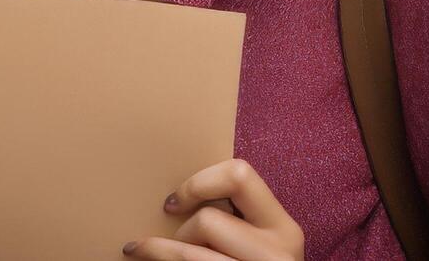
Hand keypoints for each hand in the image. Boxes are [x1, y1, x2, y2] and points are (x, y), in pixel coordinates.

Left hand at [123, 158, 303, 260]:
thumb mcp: (262, 246)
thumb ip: (239, 221)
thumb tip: (179, 198)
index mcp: (285, 228)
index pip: (240, 176)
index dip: (199, 182)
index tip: (175, 202)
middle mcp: (278, 254)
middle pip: (207, 220)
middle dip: (182, 232)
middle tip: (173, 242)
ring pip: (190, 253)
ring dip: (162, 253)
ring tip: (144, 252)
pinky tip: (146, 259)